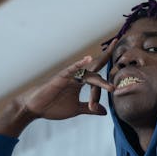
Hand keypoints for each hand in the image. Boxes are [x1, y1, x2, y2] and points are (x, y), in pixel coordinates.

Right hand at [0, 39, 116, 136]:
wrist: (36, 108)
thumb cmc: (53, 106)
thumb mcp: (76, 109)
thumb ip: (90, 109)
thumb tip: (105, 112)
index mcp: (81, 82)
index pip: (98, 74)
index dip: (108, 66)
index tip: (120, 60)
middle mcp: (77, 77)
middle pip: (94, 65)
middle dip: (106, 55)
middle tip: (117, 43)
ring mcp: (69, 76)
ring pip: (87, 72)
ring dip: (99, 78)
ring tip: (111, 80)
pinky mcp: (60, 78)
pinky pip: (71, 70)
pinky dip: (79, 65)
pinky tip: (88, 59)